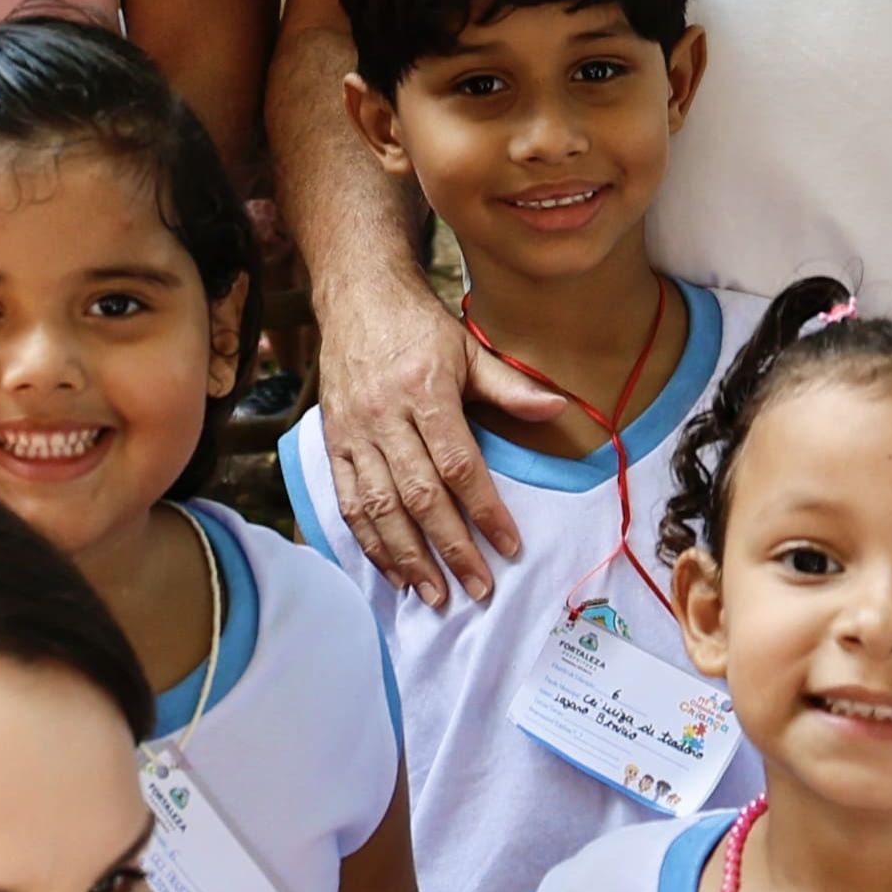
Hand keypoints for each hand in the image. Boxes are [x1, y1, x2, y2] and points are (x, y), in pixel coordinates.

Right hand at [308, 267, 524, 604]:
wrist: (356, 296)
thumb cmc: (418, 324)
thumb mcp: (469, 347)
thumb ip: (510, 386)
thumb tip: (559, 410)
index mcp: (424, 390)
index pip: (458, 464)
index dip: (484, 510)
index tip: (509, 546)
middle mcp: (384, 415)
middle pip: (419, 495)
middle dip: (450, 547)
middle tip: (478, 587)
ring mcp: (353, 433)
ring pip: (379, 507)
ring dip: (407, 557)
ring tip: (435, 595)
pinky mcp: (332, 443)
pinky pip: (348, 502)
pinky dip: (369, 542)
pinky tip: (392, 571)